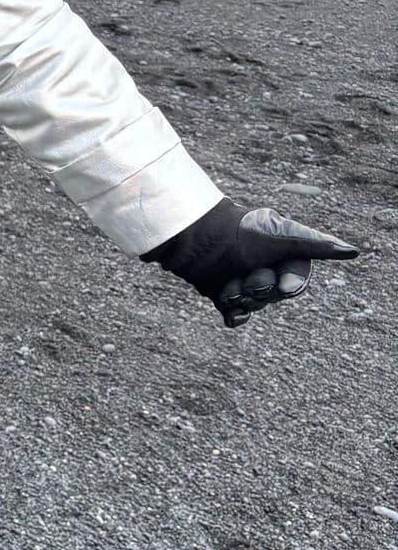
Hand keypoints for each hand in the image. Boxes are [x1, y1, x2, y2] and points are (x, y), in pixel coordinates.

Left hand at [145, 200, 358, 326]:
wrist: (196, 237)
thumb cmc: (241, 232)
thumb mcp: (281, 236)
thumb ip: (316, 245)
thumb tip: (353, 251)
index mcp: (282, 257)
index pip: (296, 281)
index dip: (290, 284)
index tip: (282, 284)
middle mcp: (266, 271)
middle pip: (274, 296)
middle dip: (260, 288)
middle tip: (247, 279)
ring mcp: (244, 284)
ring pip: (254, 306)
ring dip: (242, 297)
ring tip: (228, 284)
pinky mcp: (224, 296)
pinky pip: (237, 317)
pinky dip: (234, 316)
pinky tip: (230, 311)